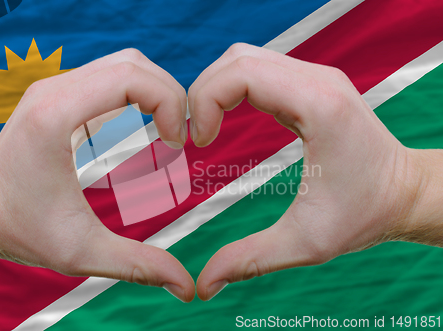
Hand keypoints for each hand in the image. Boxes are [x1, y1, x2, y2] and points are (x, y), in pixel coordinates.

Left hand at [0, 49, 194, 301]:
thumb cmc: (21, 229)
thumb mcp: (82, 252)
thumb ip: (138, 265)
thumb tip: (186, 286)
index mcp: (57, 115)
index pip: (131, 77)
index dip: (170, 104)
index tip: (176, 145)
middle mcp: (54, 90)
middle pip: (133, 64)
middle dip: (170, 95)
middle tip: (178, 139)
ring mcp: (55, 87)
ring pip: (124, 64)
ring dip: (156, 92)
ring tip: (166, 132)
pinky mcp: (60, 94)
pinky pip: (111, 76)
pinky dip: (139, 93)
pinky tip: (146, 125)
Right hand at [188, 43, 439, 300]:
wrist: (405, 193)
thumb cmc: (365, 214)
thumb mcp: (305, 243)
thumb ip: (249, 260)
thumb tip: (203, 286)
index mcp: (318, 106)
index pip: (241, 73)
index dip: (204, 101)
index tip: (198, 143)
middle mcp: (318, 80)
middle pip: (237, 59)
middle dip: (202, 92)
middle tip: (194, 136)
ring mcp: (317, 77)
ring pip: (245, 58)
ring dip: (216, 88)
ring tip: (206, 128)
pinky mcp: (312, 84)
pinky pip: (260, 69)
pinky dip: (233, 88)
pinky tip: (226, 118)